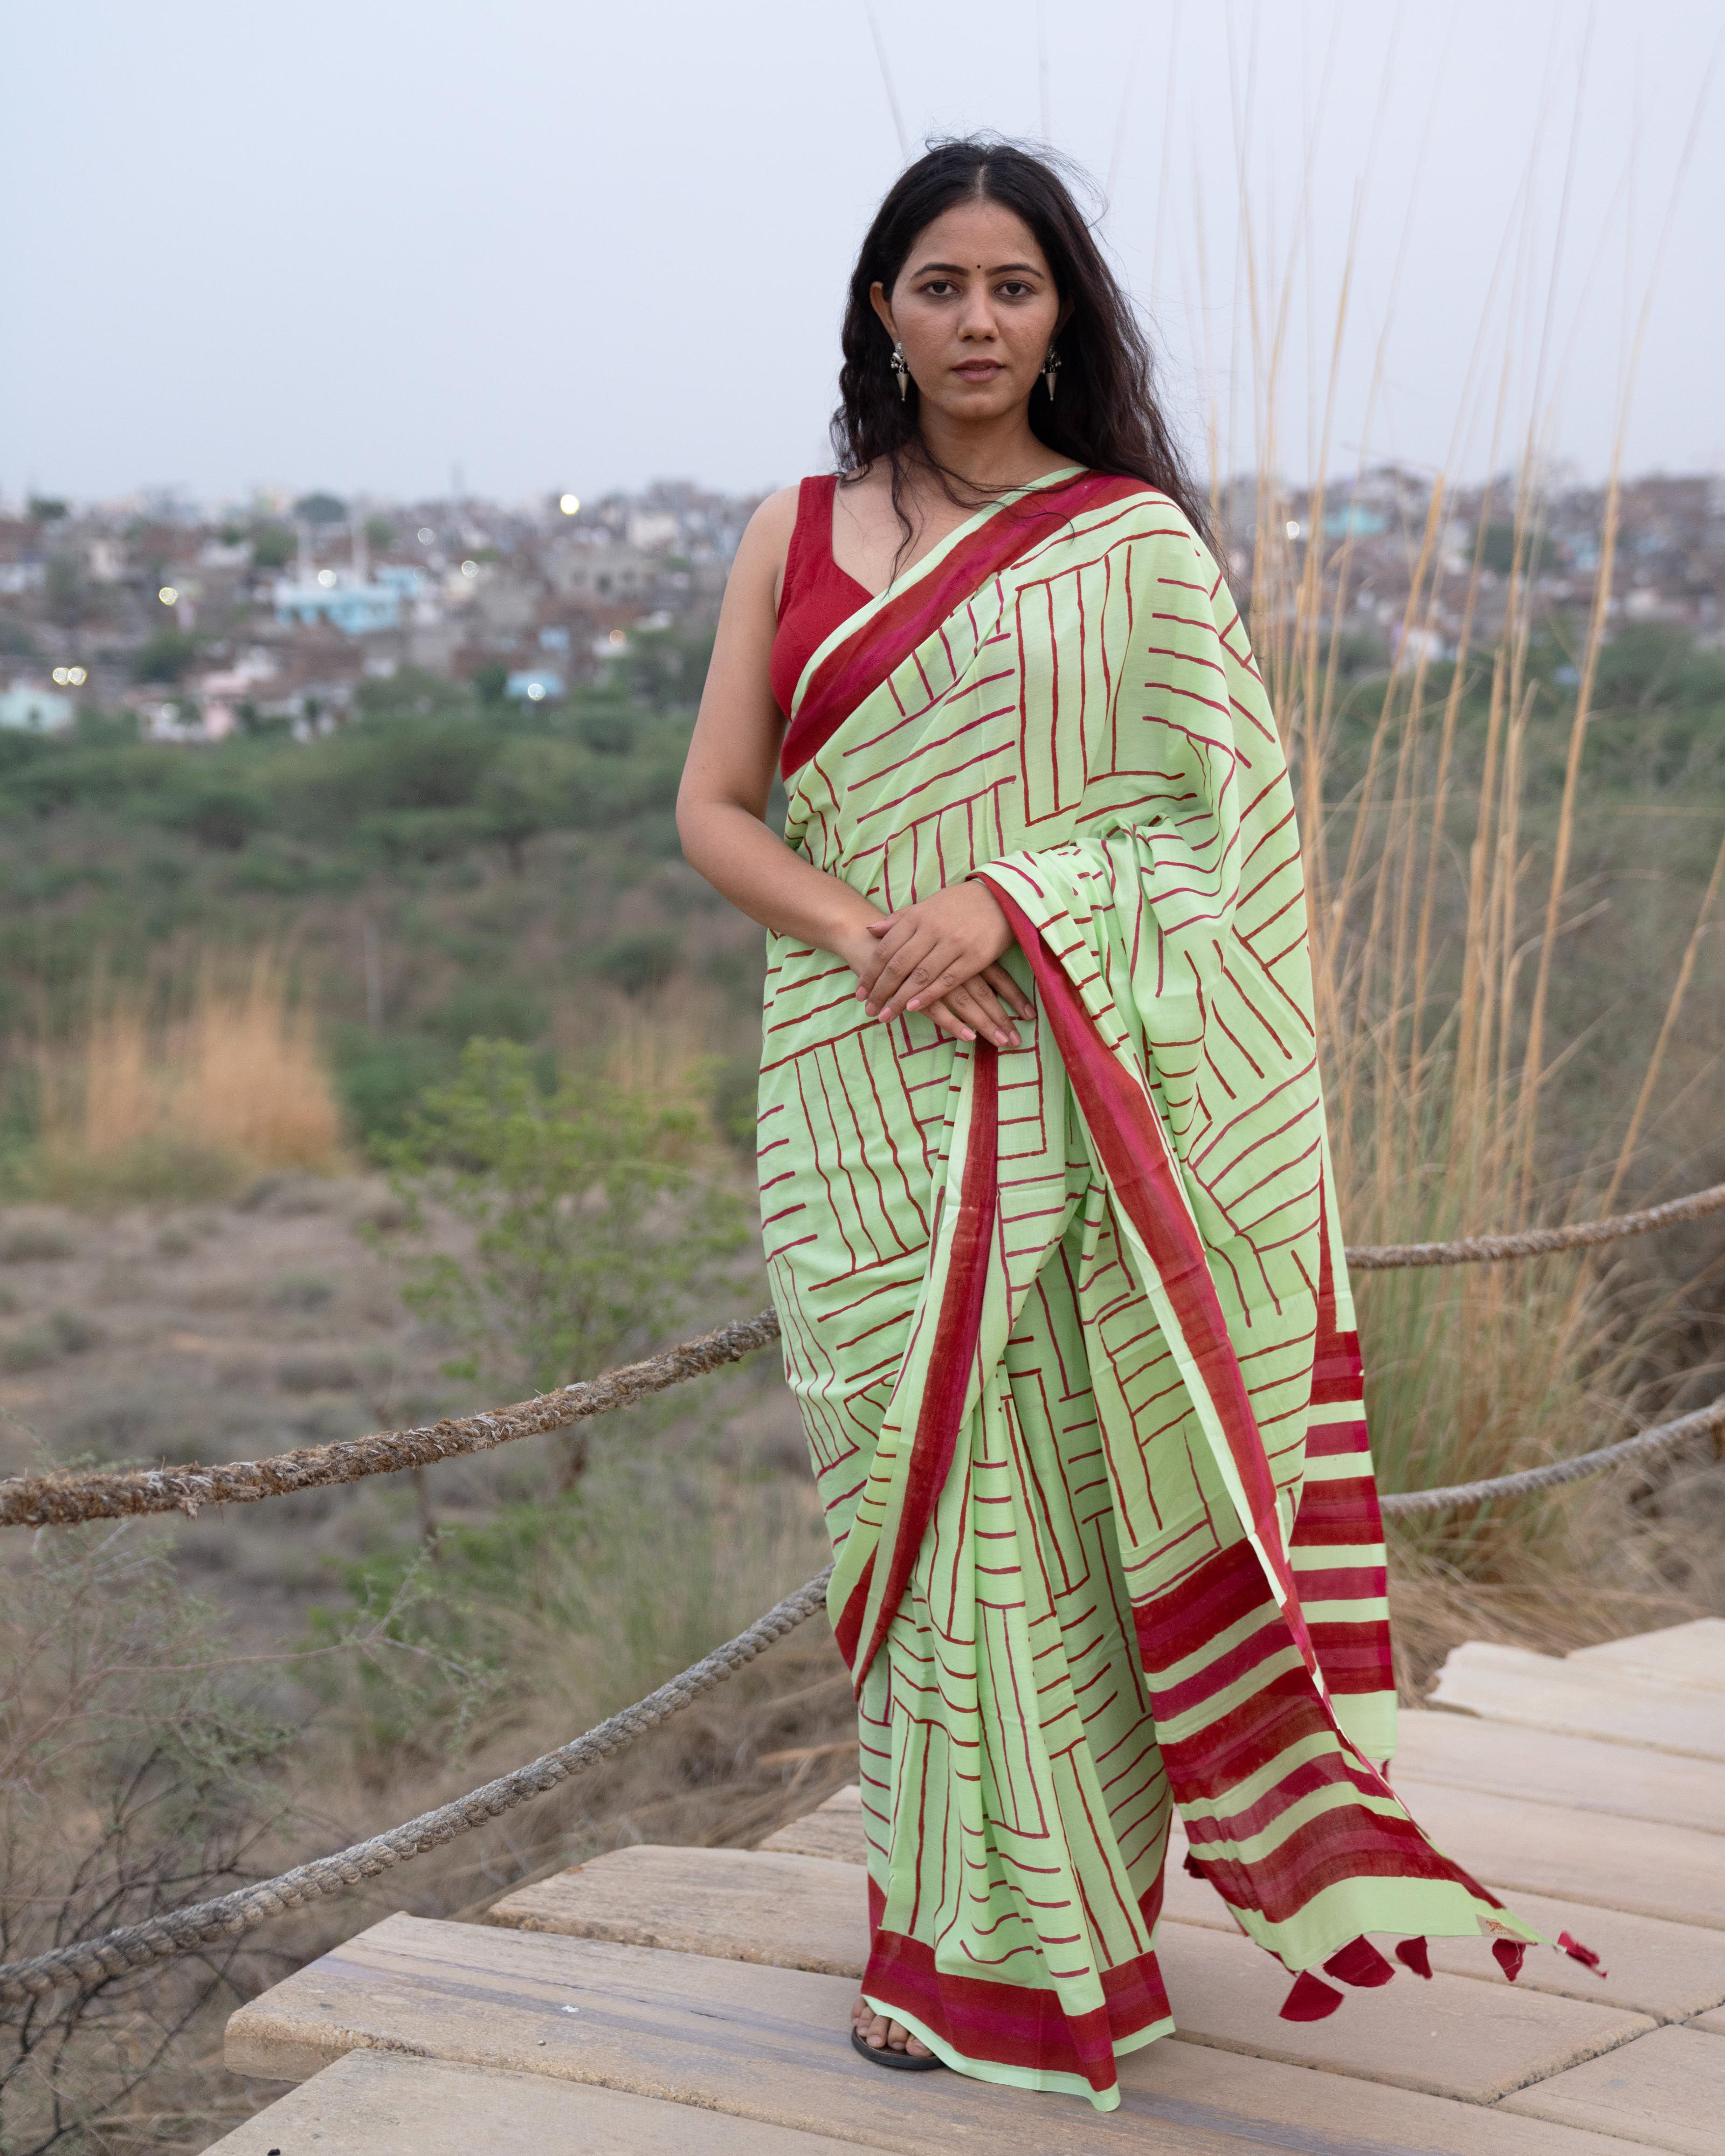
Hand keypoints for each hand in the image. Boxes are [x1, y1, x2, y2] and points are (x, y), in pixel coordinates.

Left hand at [857, 882, 1026, 1033]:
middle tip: (869, 1009)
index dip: (871, 972)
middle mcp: (932, 929)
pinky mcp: (975, 957)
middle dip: (881, 990)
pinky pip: (947, 980)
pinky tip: (913, 1008)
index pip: (886, 949)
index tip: (860, 993)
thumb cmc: (959, 903)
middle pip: (899, 965)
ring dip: (899, 999)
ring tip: (885, 1015)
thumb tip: (870, 929)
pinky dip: (928, 995)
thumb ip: (898, 919)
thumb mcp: (926, 905)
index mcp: (917, 917)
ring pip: (920, 976)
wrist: (1002, 896)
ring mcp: (954, 943)